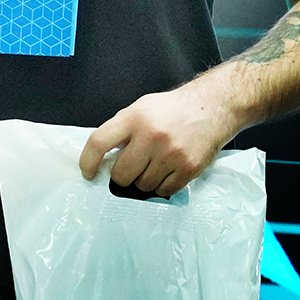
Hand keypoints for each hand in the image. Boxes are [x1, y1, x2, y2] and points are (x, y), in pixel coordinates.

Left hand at [78, 81, 238, 196]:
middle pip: (121, 174)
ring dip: (144, 181)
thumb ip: (121, 130)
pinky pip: (163, 191)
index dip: (88, 161)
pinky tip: (167, 171)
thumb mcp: (141, 108)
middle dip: (122, 176)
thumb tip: (102, 159)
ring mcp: (171, 154)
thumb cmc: (171, 110)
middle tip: (132, 168)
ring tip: (155, 165)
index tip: (89, 173)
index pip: (99, 142)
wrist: (211, 108)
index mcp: (134, 117)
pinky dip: (161, 186)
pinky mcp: (188, 168)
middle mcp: (151, 135)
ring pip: (142, 186)